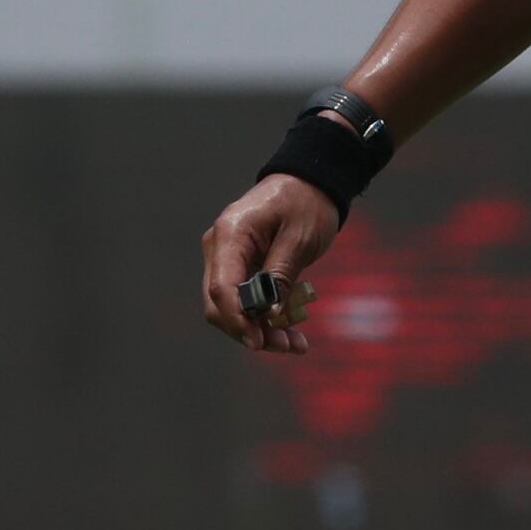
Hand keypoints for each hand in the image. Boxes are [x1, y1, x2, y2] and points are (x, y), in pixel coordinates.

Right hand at [200, 173, 343, 354]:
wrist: (310, 182)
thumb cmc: (307, 204)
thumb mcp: (300, 239)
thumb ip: (280, 275)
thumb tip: (267, 314)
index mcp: (231, 234)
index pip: (221, 287)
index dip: (237, 319)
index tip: (259, 342)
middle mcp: (220, 247)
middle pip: (220, 304)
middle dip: (249, 330)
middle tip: (286, 347)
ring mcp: (227, 258)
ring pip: (232, 307)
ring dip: (260, 330)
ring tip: (295, 345)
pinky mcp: (239, 267)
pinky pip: (245, 300)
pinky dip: (265, 318)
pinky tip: (291, 334)